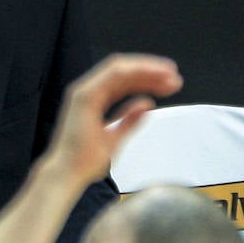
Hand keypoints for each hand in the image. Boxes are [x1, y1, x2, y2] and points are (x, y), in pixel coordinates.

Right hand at [49, 55, 181, 187]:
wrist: (68, 174)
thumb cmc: (85, 162)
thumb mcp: (115, 139)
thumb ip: (129, 121)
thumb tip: (147, 104)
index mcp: (93, 99)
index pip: (123, 81)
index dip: (146, 77)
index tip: (169, 83)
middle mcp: (88, 91)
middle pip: (124, 72)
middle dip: (151, 71)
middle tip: (175, 77)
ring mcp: (85, 91)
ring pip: (119, 68)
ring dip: (146, 68)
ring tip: (170, 75)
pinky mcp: (85, 95)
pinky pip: (113, 74)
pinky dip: (135, 72)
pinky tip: (154, 75)